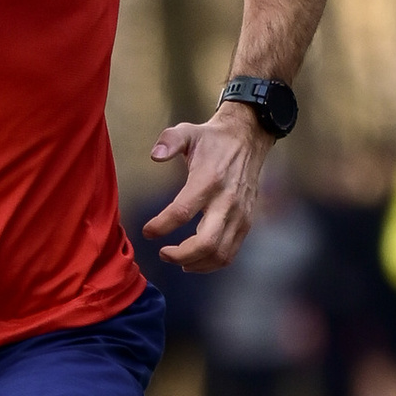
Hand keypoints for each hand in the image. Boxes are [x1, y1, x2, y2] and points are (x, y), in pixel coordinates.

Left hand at [143, 105, 268, 272]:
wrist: (248, 139)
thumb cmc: (213, 140)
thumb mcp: (188, 131)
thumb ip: (169, 141)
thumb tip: (155, 156)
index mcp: (209, 180)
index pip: (182, 212)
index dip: (161, 226)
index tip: (147, 231)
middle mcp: (227, 200)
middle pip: (205, 243)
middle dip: (180, 255)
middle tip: (162, 253)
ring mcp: (239, 214)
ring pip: (219, 253)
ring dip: (196, 263)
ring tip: (177, 260)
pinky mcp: (246, 222)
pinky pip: (230, 252)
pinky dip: (211, 263)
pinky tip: (195, 260)